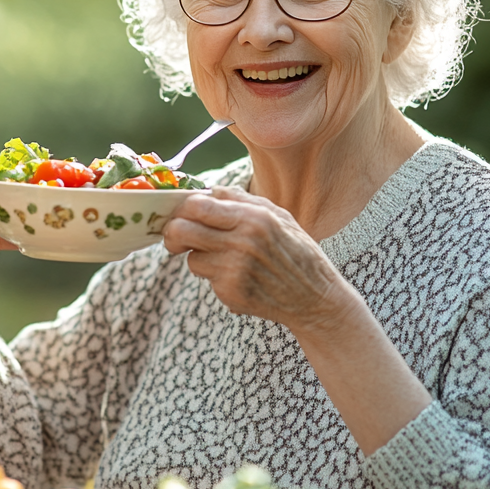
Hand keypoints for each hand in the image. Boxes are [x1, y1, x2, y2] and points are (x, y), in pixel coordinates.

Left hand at [162, 185, 431, 454]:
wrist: (316, 298)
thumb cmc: (297, 252)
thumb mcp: (279, 215)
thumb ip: (241, 200)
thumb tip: (208, 190)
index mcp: (254, 217)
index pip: (197, 205)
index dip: (182, 210)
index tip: (180, 216)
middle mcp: (243, 241)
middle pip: (182, 231)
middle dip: (172, 235)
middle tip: (175, 241)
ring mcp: (237, 270)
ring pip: (192, 259)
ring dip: (201, 259)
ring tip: (227, 261)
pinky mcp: (233, 293)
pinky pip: (208, 280)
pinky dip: (217, 278)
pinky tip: (241, 278)